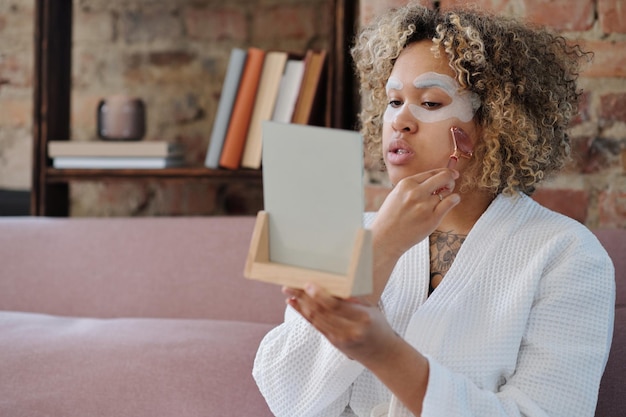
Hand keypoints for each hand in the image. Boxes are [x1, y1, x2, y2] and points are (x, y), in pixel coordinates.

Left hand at [283, 284, 399, 362]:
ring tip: (289, 291)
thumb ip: (354, 299)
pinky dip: (302, 313)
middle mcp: (349, 330)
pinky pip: (314, 326)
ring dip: (300, 304)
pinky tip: (294, 303)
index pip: (336, 306)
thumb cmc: (379, 327)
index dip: (320, 295)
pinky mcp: (333, 342)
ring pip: (315, 319)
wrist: (383, 355)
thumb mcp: (372, 309)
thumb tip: (335, 284)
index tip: (308, 284)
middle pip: (321, 312)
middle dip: (303, 297)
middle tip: (291, 284)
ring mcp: (340, 338)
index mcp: (362, 318)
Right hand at [372, 168, 459, 260]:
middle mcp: (416, 192)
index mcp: (406, 184)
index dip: (444, 172)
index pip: (432, 172)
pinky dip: (454, 199)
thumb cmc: (390, 218)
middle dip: (450, 178)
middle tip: (450, 184)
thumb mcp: (397, 194)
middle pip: (443, 177)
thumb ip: (413, 186)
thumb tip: (434, 179)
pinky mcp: (432, 218)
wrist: (385, 238)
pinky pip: (451, 202)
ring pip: (446, 193)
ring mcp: (424, 205)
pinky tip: (453, 201)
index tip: (451, 174)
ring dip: (447, 195)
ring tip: (438, 203)